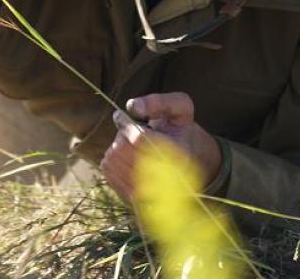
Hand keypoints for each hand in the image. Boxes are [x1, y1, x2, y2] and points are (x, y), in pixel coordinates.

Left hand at [99, 92, 220, 201]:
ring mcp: (150, 192)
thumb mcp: (180, 106)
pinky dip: (112, 159)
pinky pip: (109, 173)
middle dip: (122, 135)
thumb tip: (132, 107)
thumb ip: (158, 102)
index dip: (128, 125)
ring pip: (113, 161)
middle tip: (132, 131)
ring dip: (116, 147)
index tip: (125, 116)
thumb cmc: (181, 128)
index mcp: (180, 154)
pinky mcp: (133, 198)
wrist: (190, 159)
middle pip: (122, 150)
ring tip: (132, 144)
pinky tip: (126, 156)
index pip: (140, 139)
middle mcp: (166, 179)